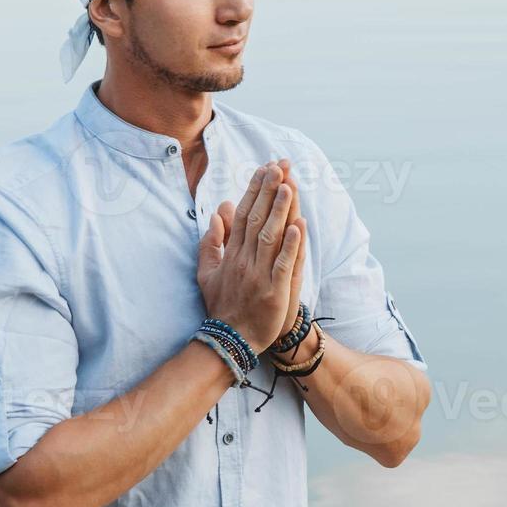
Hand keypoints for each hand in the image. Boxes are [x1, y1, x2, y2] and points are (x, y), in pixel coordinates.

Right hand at [196, 162, 303, 352]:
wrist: (229, 340)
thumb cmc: (222, 306)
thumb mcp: (206, 273)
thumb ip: (211, 243)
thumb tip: (217, 213)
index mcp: (231, 254)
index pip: (244, 214)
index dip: (255, 190)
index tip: (265, 169)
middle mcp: (244, 260)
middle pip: (258, 219)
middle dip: (269, 191)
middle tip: (280, 165)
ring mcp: (258, 275)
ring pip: (270, 237)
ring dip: (280, 210)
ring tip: (289, 186)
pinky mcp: (273, 292)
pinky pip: (282, 264)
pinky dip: (291, 245)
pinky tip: (299, 226)